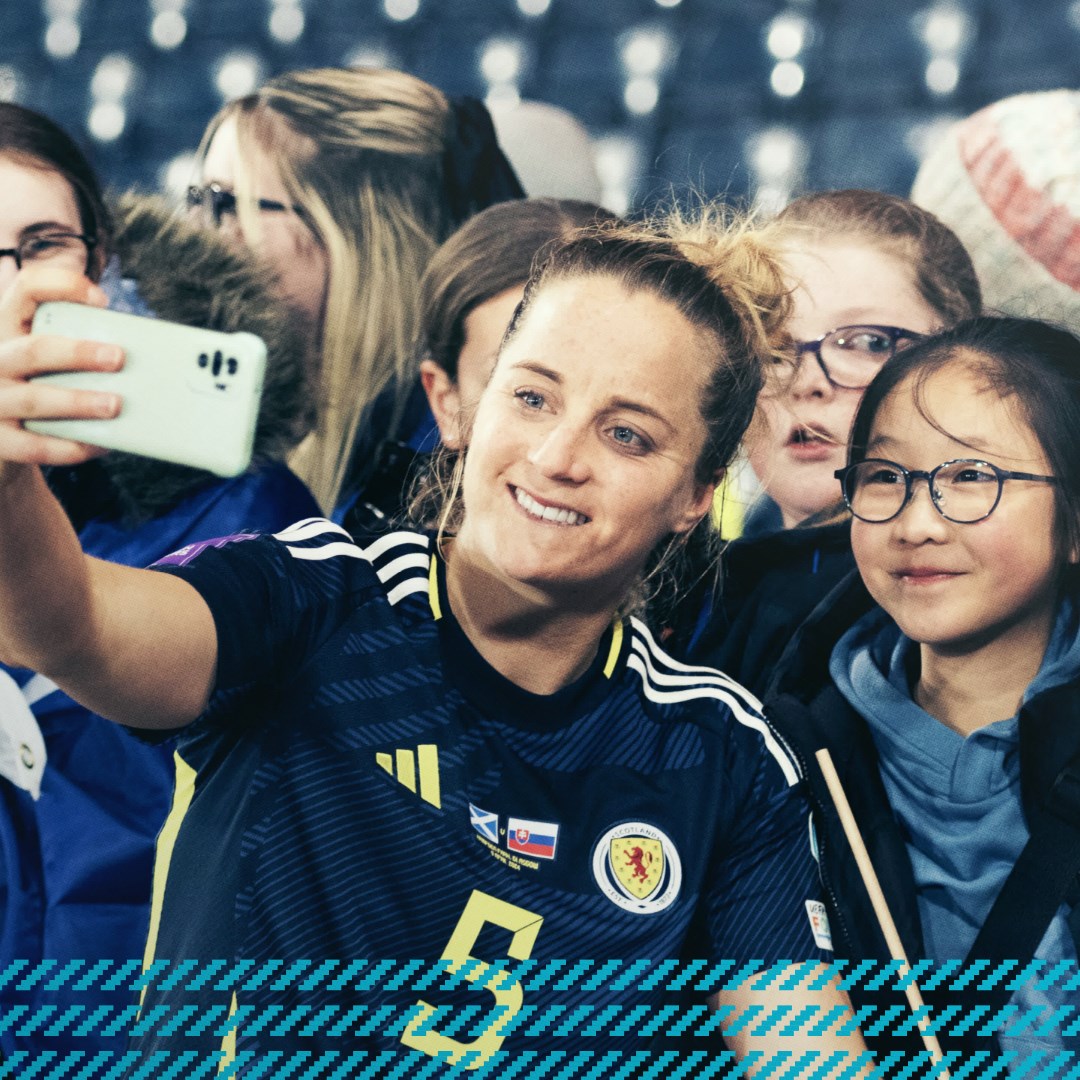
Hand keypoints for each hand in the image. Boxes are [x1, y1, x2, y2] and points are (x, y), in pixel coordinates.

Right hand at [0, 266, 122, 465]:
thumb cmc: (41, 387)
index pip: (25, 290)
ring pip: (34, 400)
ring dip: (78, 402)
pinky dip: (71, 446)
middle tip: (118, 358)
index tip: (102, 300)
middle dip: (77, 353)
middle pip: (33, 350)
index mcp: (10, 330)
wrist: (1, 435)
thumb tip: (139, 353)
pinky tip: (103, 444)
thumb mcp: (48, 359)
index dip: (61, 286)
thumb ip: (78, 346)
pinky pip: (35, 445)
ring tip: (115, 405)